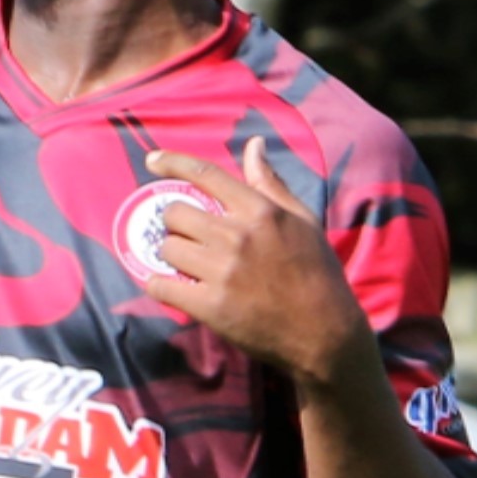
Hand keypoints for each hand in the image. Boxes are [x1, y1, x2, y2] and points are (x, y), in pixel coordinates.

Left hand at [133, 145, 379, 387]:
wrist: (324, 333)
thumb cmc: (316, 273)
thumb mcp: (302, 220)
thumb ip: (271, 183)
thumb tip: (254, 144)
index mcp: (260, 211)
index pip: (206, 175)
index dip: (173, 162)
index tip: (152, 160)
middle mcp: (238, 236)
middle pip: (176, 213)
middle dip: (176, 222)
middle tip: (188, 237)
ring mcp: (222, 272)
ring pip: (167, 249)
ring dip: (171, 255)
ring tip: (188, 265)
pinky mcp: (210, 306)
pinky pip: (161, 286)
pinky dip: (159, 285)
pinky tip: (171, 286)